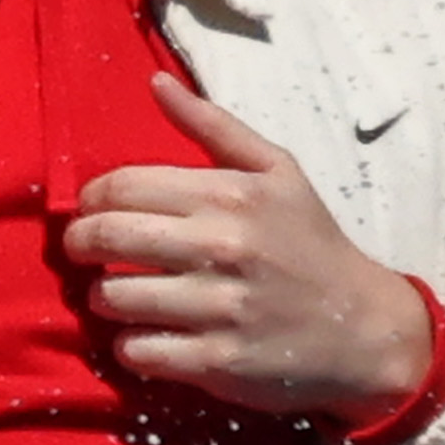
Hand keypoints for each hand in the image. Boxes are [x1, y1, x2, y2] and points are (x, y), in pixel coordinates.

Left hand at [70, 78, 436, 413]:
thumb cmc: (311, 245)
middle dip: (80, 244)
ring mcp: (219, 307)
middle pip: (105, 238)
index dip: (92, 199)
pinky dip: (130, 345)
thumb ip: (213, 126)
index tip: (93, 211)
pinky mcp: (217, 361)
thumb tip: (155, 83)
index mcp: (231, 195)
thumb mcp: (278, 173)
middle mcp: (222, 246)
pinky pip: (139, 350)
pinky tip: (146, 334)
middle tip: (85, 251)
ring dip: (102, 297)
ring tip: (118, 294)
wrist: (364, 328)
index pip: (122, 187)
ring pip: (113, 297)